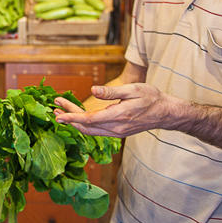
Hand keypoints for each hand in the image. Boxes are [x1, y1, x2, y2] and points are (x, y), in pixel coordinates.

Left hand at [54, 83, 179, 137]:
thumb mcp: (133, 89)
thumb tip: (93, 89)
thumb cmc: (151, 98)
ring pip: (90, 131)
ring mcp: (116, 132)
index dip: (73, 117)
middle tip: (55, 108)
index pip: (90, 119)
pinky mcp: (117, 132)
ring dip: (74, 122)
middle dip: (69, 118)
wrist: (166, 113)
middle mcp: (116, 128)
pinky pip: (96, 131)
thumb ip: (112, 92)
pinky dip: (84, 124)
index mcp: (119, 116)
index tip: (59, 114)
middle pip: (86, 126)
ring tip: (60, 113)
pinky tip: (76, 117)